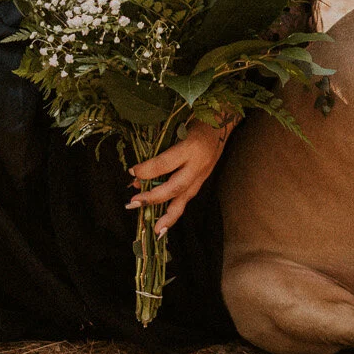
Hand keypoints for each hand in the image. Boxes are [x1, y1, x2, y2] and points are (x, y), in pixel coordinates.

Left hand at [128, 119, 233, 234]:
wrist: (221, 125)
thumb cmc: (194, 123)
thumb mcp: (177, 128)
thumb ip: (160, 148)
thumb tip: (138, 172)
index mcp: (191, 147)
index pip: (166, 163)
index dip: (148, 169)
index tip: (132, 171)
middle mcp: (198, 165)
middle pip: (175, 187)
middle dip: (154, 198)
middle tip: (134, 203)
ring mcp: (202, 175)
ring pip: (184, 199)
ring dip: (168, 216)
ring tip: (156, 230)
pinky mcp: (202, 181)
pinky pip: (187, 199)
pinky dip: (175, 213)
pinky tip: (165, 224)